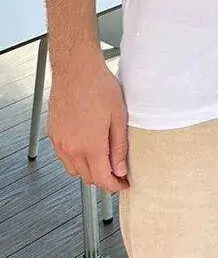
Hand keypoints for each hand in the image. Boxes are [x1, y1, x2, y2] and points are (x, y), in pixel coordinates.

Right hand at [48, 58, 129, 191]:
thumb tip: (120, 170)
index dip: (115, 186)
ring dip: (89, 170)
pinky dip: (76, 159)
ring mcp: (59, 143)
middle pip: (88, 178)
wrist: (76, 70)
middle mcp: (71, 148)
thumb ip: (119, 147)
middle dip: (104, 178)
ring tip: (104, 158)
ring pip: (74, 170)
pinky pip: (64, 157)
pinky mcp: (53, 135)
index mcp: (90, 146)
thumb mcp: (119, 117)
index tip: (124, 185)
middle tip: (118, 171)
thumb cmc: (99, 87)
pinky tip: (88, 147)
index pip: (102, 180)